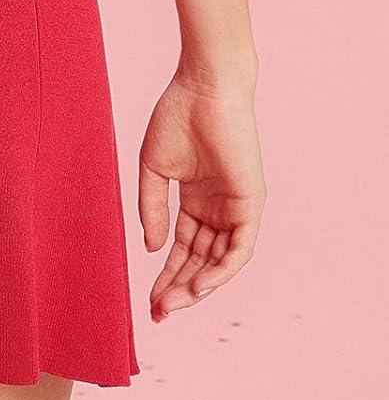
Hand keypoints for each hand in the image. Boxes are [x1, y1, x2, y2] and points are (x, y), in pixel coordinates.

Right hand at [139, 67, 265, 320]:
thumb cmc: (176, 117)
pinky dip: (221, 270)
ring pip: (219, 261)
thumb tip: (152, 248)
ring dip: (197, 285)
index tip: (149, 299)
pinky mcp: (250, 202)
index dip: (166, 274)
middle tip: (157, 311)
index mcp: (194, 198)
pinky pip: (239, 248)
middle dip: (178, 288)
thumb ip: (152, 208)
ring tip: (172, 304)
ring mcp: (234, 206)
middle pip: (199, 260)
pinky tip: (198, 286)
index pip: (182, 247)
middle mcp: (216, 207)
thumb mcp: (153, 169)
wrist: (202, 88)